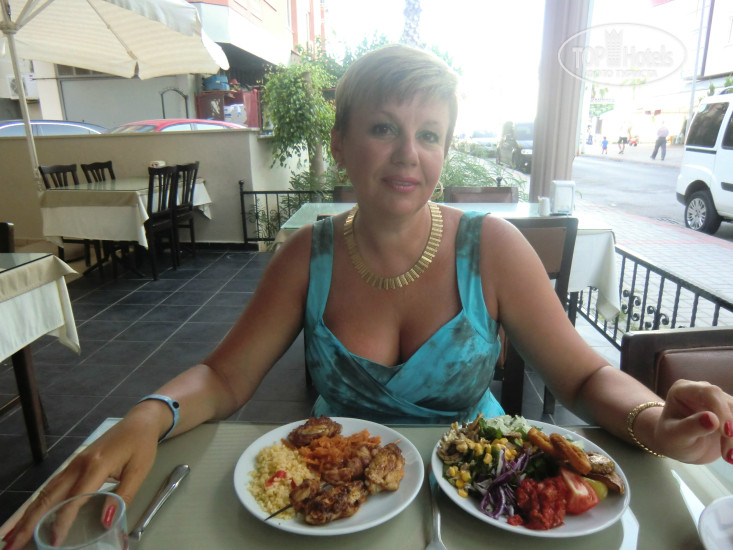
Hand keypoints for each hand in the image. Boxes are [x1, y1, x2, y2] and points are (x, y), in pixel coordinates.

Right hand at [2, 411, 158, 549]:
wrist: (139, 422)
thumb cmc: (141, 445)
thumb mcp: (139, 471)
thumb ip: (123, 496)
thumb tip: (107, 521)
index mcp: (96, 465)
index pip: (74, 499)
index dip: (62, 522)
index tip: (54, 541)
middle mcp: (78, 464)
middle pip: (49, 496)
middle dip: (29, 522)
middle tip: (12, 545)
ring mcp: (73, 464)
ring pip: (46, 492)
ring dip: (28, 514)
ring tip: (12, 537)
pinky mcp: (74, 464)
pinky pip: (52, 486)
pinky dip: (38, 504)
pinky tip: (30, 516)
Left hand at [654, 379, 732, 463]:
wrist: (679, 446)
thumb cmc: (671, 439)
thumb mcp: (675, 436)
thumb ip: (690, 426)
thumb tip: (712, 419)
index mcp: (683, 390)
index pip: (709, 392)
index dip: (722, 411)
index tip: (727, 433)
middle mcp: (703, 390)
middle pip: (727, 403)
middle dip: (732, 428)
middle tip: (729, 454)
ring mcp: (718, 401)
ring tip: (728, 457)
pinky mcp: (730, 413)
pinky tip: (732, 453)